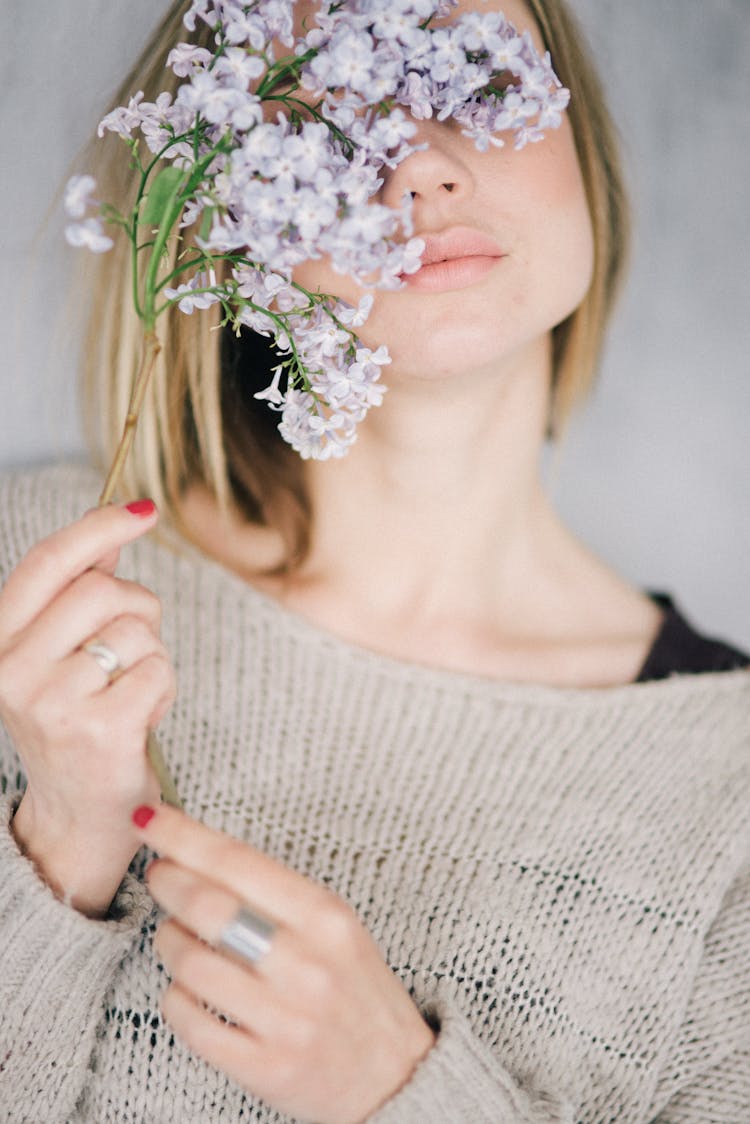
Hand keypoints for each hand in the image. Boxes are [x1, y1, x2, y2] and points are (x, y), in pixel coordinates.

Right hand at [0, 502, 175, 914]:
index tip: (143, 510)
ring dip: (152, 654)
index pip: (47, 563)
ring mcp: (51, 702)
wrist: (78, 813)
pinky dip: (164, 689)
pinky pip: (158, 670)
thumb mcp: (59, 654)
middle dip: (138, 607)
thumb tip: (109, 528)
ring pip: (136, 630)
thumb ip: (77, 593)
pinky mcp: (98, 729)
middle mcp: (11, 671)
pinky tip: (142, 717)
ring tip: (132, 690)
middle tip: (136, 643)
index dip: (98, 527)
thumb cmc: (75, 721)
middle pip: (102, 590)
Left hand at [135, 803, 436, 1123]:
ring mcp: (286, 1020)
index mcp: (327, 918)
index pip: (240, 862)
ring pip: (191, 964)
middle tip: (159, 874)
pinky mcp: (265, 1068)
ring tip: (176, 936)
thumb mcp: (336, 926)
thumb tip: (198, 854)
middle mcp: (308, 965)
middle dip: (168, 882)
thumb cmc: (355, 988)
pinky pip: (191, 1023)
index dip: (184, 836)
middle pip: (209, 908)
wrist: (394, 1075)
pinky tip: (184, 988)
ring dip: (168, 941)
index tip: (151, 818)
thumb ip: (276, 894)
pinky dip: (174, 998)